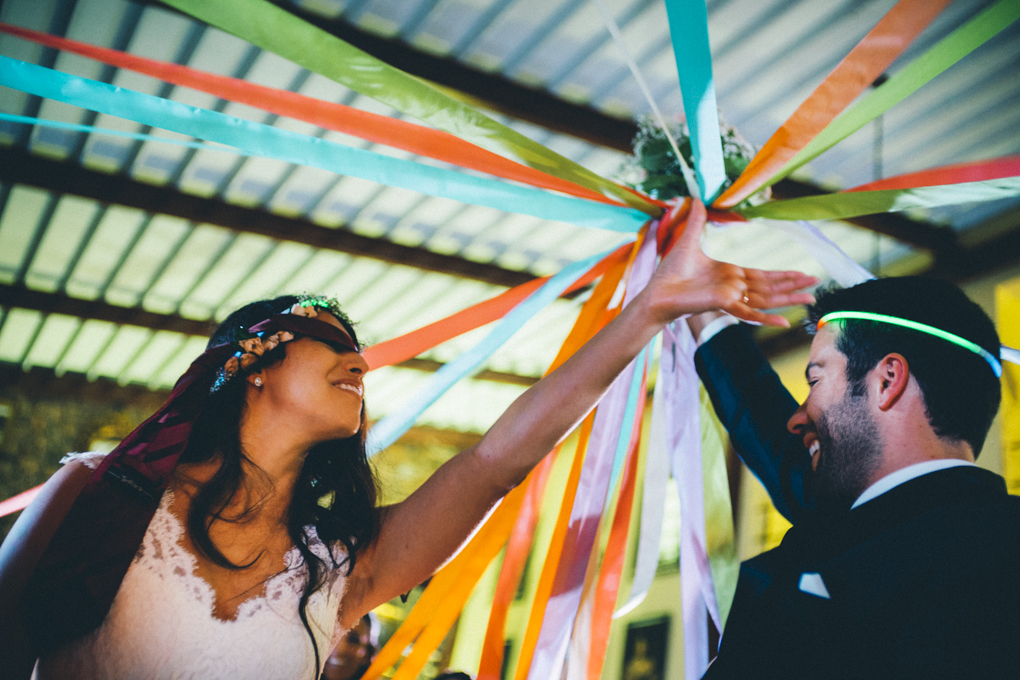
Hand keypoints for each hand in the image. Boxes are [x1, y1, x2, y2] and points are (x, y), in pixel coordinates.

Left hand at [644, 199, 816, 326]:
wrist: (656, 291)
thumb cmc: (670, 272)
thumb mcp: (688, 241)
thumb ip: (697, 221)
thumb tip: (696, 198)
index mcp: (729, 274)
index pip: (762, 275)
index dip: (782, 274)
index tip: (801, 272)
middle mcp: (734, 287)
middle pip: (770, 287)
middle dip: (793, 284)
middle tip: (816, 282)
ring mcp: (731, 297)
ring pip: (766, 299)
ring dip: (788, 298)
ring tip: (811, 298)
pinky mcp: (723, 305)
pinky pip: (749, 314)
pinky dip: (766, 319)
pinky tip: (784, 322)